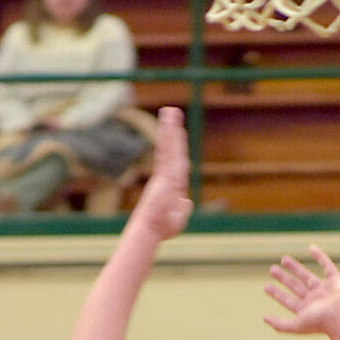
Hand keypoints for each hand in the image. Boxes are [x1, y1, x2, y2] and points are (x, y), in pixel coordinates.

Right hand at [131, 106, 191, 242]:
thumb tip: (187, 201)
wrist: (152, 228)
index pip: (176, 161)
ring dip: (169, 127)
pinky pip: (166, 150)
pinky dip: (167, 136)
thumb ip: (183, 208)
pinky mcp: (163, 171)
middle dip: (171, 131)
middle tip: (172, 112)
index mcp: (172, 184)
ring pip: (168, 146)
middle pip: (171, 149)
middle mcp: (167, 175)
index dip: (177, 146)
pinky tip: (168, 123)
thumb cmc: (162, 228)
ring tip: (170, 110)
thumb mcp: (178, 219)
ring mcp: (165, 172)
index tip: (178, 132)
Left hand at [264, 246, 339, 339]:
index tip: (266, 287)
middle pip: (296, 287)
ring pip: (307, 276)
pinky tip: (311, 248)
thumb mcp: (296, 326)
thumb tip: (264, 318)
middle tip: (272, 269)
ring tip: (283, 259)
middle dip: (284, 279)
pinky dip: (320, 256)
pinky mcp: (336, 280)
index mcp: (307, 311)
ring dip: (295, 268)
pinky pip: (327, 266)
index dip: (277, 294)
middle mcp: (315, 301)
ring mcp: (326, 290)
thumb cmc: (320, 322)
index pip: (288, 301)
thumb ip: (280, 324)